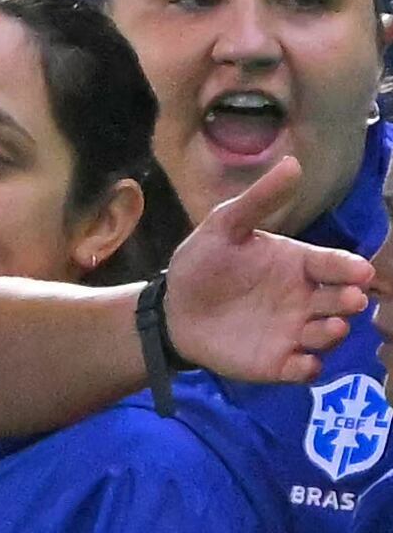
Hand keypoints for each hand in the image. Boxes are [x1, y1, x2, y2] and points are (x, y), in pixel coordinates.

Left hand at [159, 149, 382, 384]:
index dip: (350, 268)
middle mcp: (306, 298)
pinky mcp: (276, 362)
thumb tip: (293, 164)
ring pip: (327, 334)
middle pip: (340, 300)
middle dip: (350, 300)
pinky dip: (307, 369)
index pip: (336, 265)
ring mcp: (293, 331)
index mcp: (301, 264)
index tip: (361, 272)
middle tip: (351, 300)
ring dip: (333, 332)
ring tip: (331, 327)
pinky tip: (303, 364)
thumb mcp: (225, 226)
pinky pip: (302, 369)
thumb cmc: (204, 263)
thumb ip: (259, 200)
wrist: (172, 308)